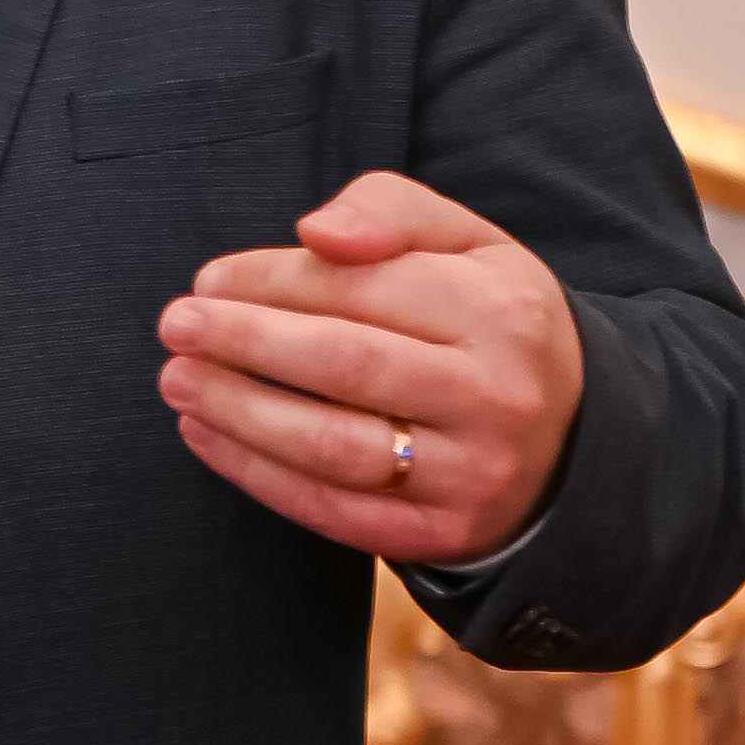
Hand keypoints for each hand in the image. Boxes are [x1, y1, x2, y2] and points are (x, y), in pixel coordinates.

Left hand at [156, 171, 582, 562]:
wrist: (569, 443)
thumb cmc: (491, 328)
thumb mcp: (471, 247)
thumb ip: (393, 212)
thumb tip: (315, 231)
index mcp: (500, 310)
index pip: (365, 287)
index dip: (274, 281)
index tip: (210, 280)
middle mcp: (492, 394)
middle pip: (344, 363)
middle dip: (245, 342)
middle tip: (176, 326)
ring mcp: (467, 473)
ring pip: (332, 444)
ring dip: (239, 412)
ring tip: (178, 381)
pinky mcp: (436, 533)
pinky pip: (330, 508)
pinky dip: (256, 473)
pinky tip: (207, 434)